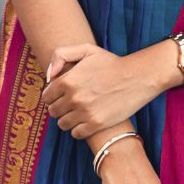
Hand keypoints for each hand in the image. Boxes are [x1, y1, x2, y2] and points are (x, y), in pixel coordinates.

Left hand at [43, 42, 173, 141]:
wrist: (137, 77)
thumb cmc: (111, 63)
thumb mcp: (86, 49)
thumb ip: (61, 55)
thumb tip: (50, 76)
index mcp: (68, 80)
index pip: (46, 96)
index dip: (53, 96)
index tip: (61, 95)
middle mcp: (73, 98)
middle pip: (53, 111)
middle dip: (59, 108)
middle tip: (71, 104)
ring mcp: (84, 112)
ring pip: (63, 124)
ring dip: (68, 120)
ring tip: (78, 113)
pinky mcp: (96, 124)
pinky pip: (76, 134)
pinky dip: (78, 129)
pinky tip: (86, 121)